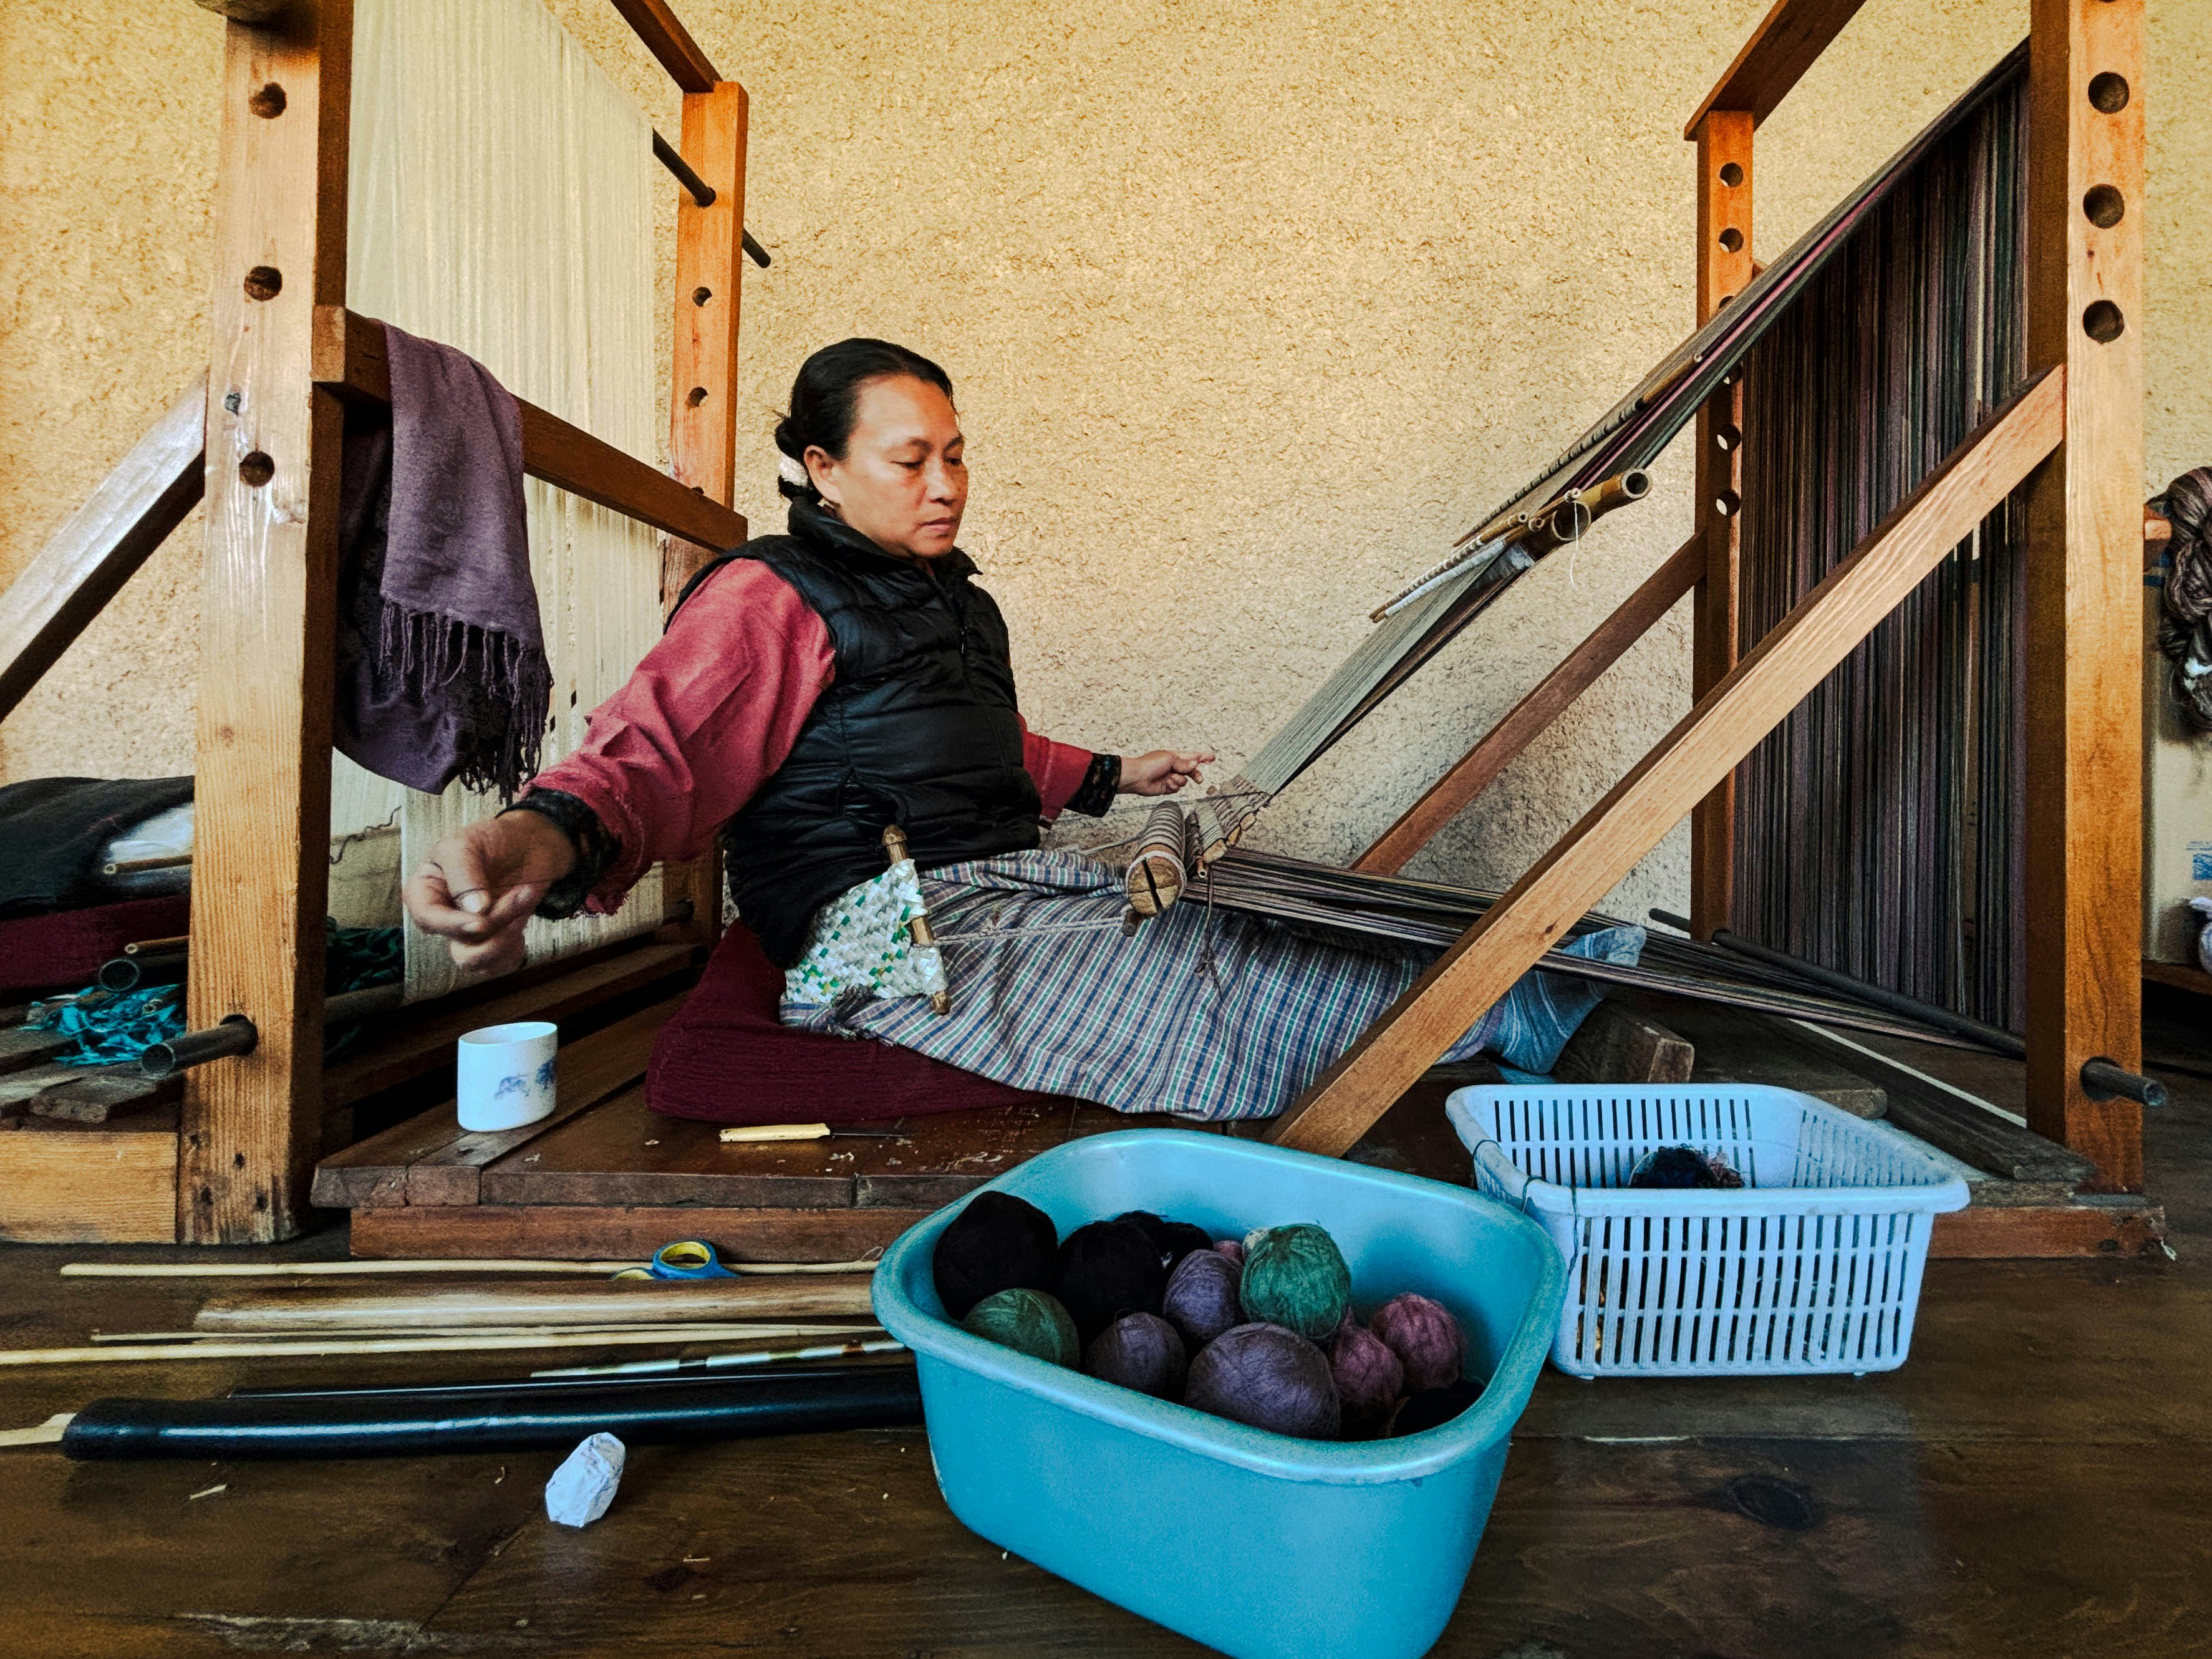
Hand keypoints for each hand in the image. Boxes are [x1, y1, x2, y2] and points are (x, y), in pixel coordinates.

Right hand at [401, 811, 577, 977]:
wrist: (528, 846)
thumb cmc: (491, 840)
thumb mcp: (468, 844)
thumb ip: (464, 873)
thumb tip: (474, 911)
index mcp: (424, 891)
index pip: (427, 918)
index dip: (453, 925)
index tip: (481, 921)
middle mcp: (441, 917)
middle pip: (459, 940)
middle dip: (495, 921)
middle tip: (520, 893)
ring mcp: (464, 933)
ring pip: (476, 960)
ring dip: (507, 936)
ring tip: (524, 901)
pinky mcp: (489, 943)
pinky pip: (496, 966)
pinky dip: (514, 950)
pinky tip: (520, 924)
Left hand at [1117, 749, 1213, 797]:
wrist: (1137, 777)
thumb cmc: (1149, 764)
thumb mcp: (1169, 759)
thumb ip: (1184, 763)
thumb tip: (1195, 764)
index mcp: (1174, 756)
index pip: (1191, 756)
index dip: (1202, 757)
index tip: (1212, 757)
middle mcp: (1173, 766)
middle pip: (1191, 771)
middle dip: (1195, 774)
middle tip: (1199, 779)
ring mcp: (1170, 777)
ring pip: (1184, 781)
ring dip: (1179, 780)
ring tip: (1171, 779)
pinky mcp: (1167, 787)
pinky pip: (1177, 788)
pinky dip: (1173, 786)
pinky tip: (1166, 784)